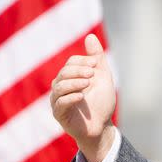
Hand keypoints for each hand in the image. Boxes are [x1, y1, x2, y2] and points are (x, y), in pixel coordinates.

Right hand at [50, 33, 115, 161]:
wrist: (102, 125)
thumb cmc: (101, 101)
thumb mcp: (103, 76)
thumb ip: (97, 58)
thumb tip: (90, 36)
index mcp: (70, 77)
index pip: (70, 63)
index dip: (82, 61)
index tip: (96, 64)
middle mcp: (61, 87)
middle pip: (63, 73)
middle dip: (78, 71)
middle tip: (92, 74)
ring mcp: (58, 101)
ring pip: (59, 87)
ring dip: (74, 83)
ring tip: (88, 83)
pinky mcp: (59, 115)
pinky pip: (60, 104)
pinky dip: (70, 97)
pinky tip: (81, 96)